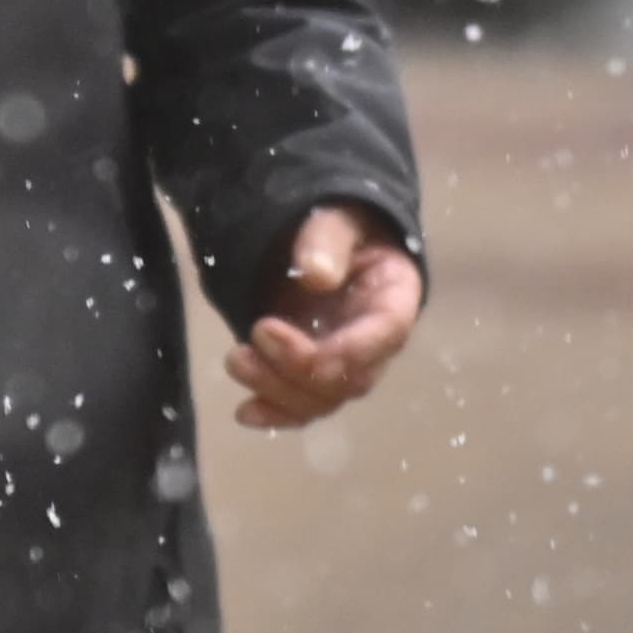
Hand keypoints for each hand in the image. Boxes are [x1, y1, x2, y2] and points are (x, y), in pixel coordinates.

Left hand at [225, 204, 421, 430]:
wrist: (323, 240)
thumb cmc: (338, 224)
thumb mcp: (336, 218)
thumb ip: (328, 240)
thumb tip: (316, 275)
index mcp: (396, 298)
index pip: (384, 335)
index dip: (338, 349)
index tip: (271, 331)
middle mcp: (377, 340)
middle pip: (351, 379)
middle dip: (296, 372)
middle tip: (248, 343)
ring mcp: (347, 361)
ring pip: (324, 398)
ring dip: (278, 391)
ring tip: (236, 359)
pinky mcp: (317, 371)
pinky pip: (306, 405)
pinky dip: (278, 413)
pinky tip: (247, 413)